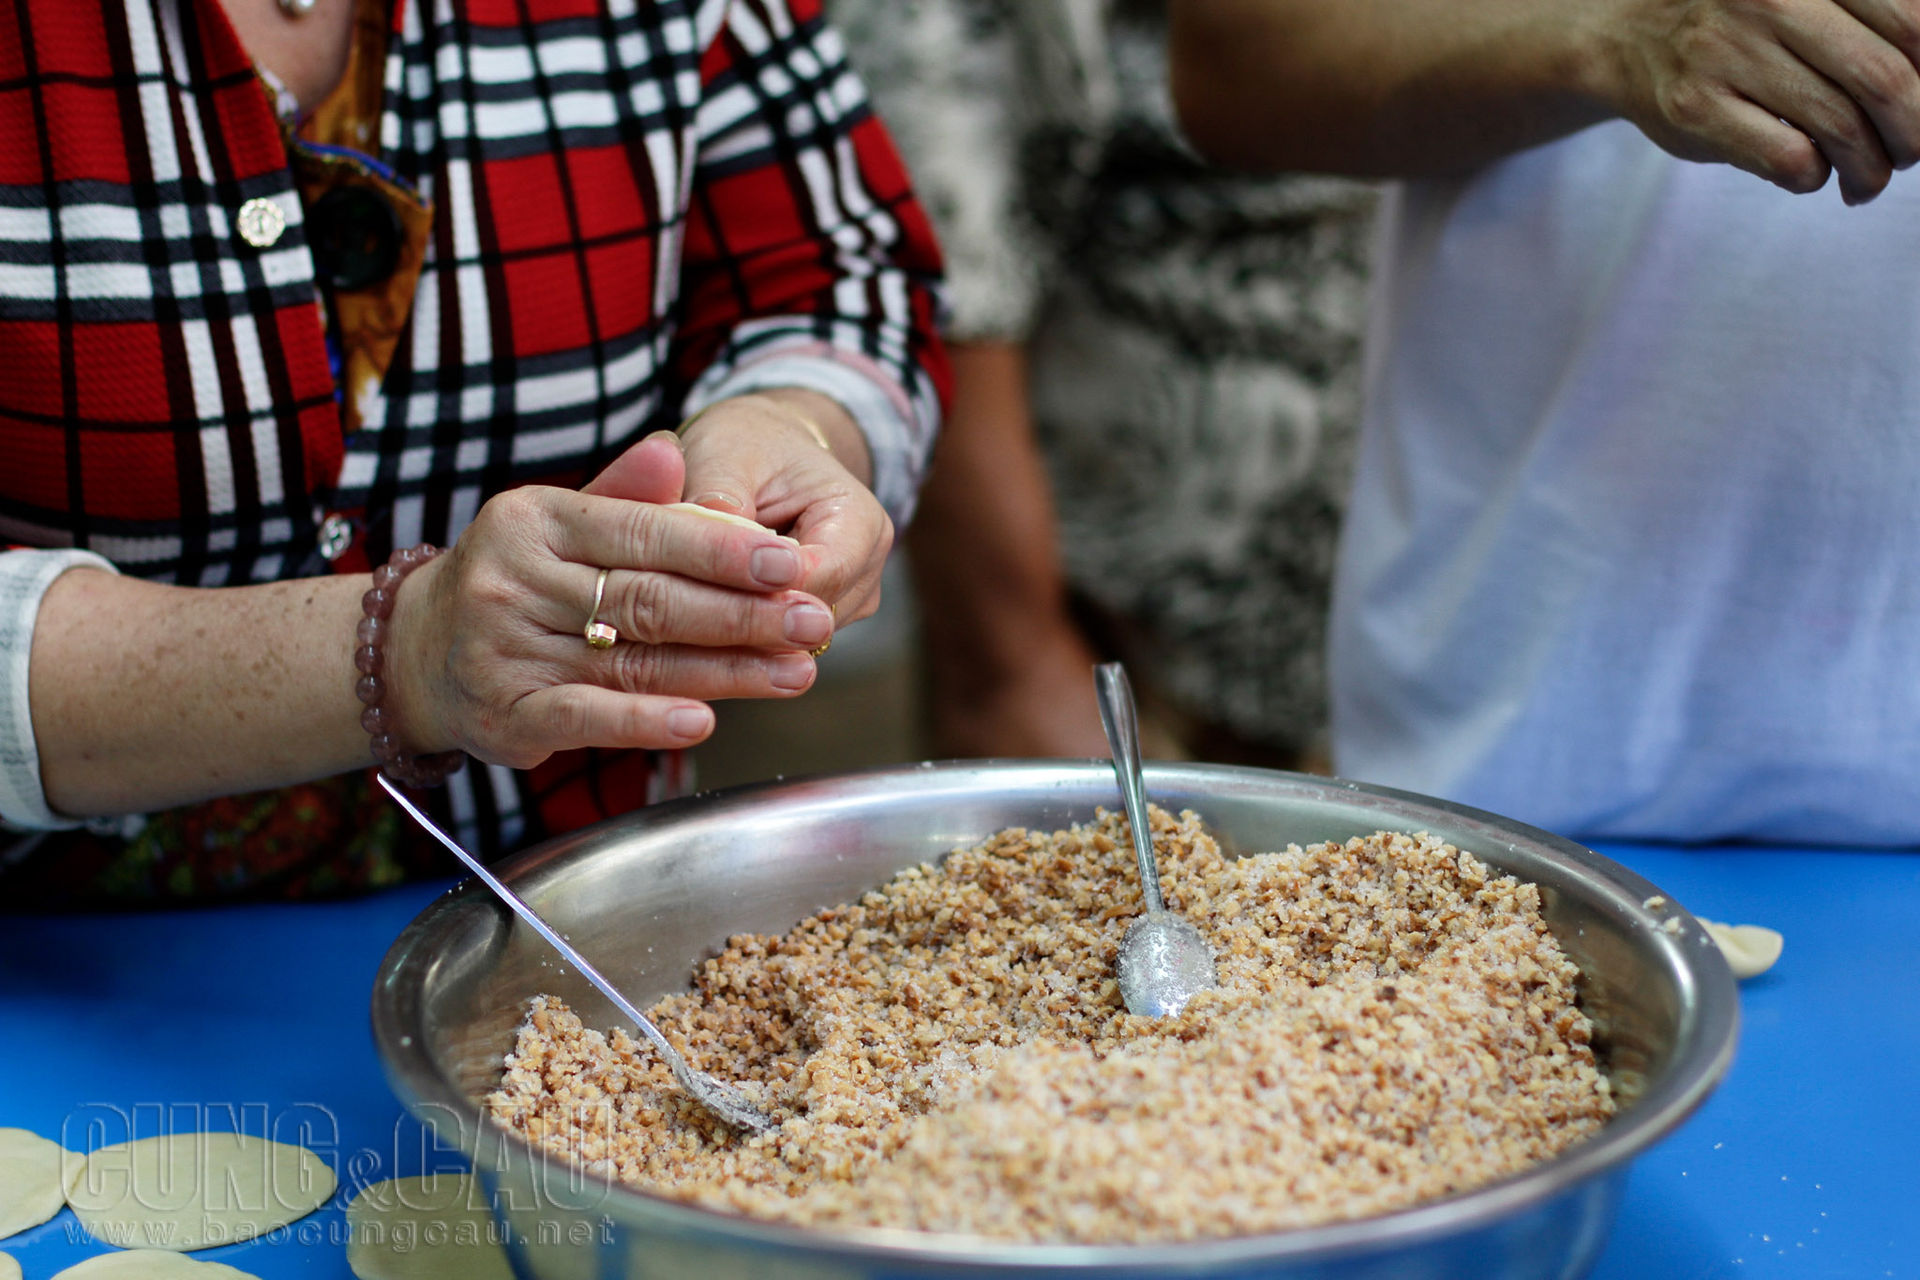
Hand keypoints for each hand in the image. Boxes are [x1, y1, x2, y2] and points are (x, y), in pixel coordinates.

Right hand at [384, 433, 831, 768]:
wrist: (417, 653)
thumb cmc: (517, 578)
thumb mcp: (559, 521)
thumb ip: (625, 496)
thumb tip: (674, 451)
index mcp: (536, 519)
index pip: (643, 532)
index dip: (721, 549)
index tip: (788, 561)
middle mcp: (516, 582)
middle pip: (650, 600)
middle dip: (743, 613)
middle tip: (811, 620)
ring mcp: (508, 650)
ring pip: (637, 661)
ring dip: (725, 672)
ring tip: (794, 670)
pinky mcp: (508, 714)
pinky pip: (588, 717)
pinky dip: (647, 721)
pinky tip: (704, 720)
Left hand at [672, 390, 894, 625]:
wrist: (765, 451)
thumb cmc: (746, 445)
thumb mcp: (725, 451)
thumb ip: (717, 494)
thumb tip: (703, 536)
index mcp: (860, 521)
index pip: (818, 578)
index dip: (758, 590)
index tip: (690, 587)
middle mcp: (866, 570)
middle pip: (805, 620)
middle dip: (741, 617)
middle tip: (667, 608)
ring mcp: (847, 603)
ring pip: (789, 640)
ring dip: (735, 631)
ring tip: (675, 608)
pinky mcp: (817, 622)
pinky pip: (777, 643)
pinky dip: (736, 635)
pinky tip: (692, 619)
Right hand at [1598, 0, 1919, 200]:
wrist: (1627, 35)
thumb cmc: (1737, 22)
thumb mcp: (1805, 0)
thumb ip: (1868, 21)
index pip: (1911, 24)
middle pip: (1883, 80)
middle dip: (1912, 132)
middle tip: (1910, 152)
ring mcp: (1728, 53)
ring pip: (1841, 129)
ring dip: (1870, 168)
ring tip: (1867, 178)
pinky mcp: (1697, 108)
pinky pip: (1789, 159)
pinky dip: (1815, 176)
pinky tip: (1810, 171)